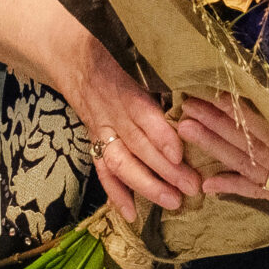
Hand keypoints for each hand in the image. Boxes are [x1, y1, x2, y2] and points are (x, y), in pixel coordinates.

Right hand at [52, 30, 198, 224]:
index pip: (144, 116)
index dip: (161, 136)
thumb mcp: (136, 58)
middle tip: (192, 187)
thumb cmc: (113, 55)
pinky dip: (115, 193)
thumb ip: (162, 76)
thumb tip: (199, 90)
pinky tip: (131, 214)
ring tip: (172, 202)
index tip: (179, 154)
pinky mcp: (94, 141)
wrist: (69, 56)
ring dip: (146, 185)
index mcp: (126, 91)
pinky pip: (102, 170)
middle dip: (165, 170)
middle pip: (138, 146)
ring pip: (121, 163)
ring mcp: (102, 130)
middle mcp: (113, 114)